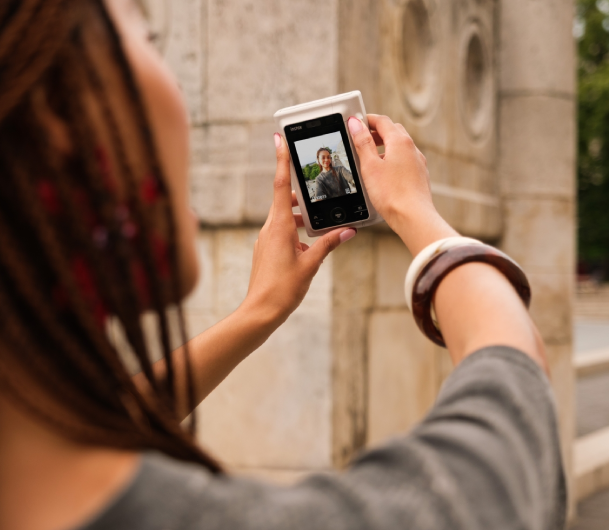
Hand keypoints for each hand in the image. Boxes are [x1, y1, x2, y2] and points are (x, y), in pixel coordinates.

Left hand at [243, 133, 355, 323]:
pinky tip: (311, 245)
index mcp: (279, 226)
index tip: (278, 138)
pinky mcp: (268, 250)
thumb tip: (348, 231)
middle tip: (317, 183)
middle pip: (285, 199)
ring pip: (286, 217)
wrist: (260, 311)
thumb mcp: (311, 264)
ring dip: (302, 216)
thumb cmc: (282, 289)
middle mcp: (270, 228)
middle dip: (301, 192)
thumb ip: (329, 244)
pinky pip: (284, 232)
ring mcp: (267, 239)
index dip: (280, 160)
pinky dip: (298, 231)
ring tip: (321, 221)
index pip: (280, 185)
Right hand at [347, 114, 457, 255]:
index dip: (367, 119)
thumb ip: (362, 143)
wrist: (413, 218)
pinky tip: (385, 173)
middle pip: (393, 131)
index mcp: (400, 142)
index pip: (382, 121)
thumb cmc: (391, 194)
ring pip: (400, 146)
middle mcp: (412, 149)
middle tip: (361, 138)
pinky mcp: (419, 176)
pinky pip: (405, 160)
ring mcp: (418, 163)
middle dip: (376, 131)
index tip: (355, 123)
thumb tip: (355, 123)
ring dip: (385, 145)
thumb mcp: (370, 166)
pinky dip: (393, 159)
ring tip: (371, 157)